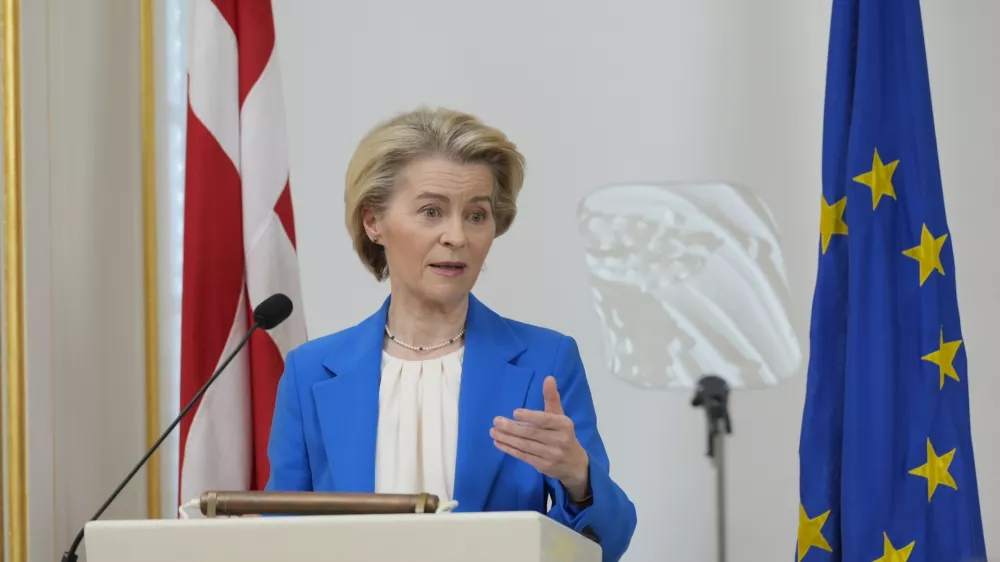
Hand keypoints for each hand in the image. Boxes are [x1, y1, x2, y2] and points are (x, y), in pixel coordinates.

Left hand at [491, 376, 590, 500]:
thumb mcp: (560, 416)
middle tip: (496, 421)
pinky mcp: (544, 466)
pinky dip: (509, 449)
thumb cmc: (564, 434)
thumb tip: (548, 378)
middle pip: (532, 433)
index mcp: (564, 425)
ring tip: (493, 431)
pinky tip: (498, 442)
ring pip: (525, 445)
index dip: (530, 416)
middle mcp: (559, 440)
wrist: (575, 464)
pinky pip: (524, 456)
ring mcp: (551, 455)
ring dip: (507, 439)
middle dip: (512, 428)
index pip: (545, 420)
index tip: (514, 412)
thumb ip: (552, 398)